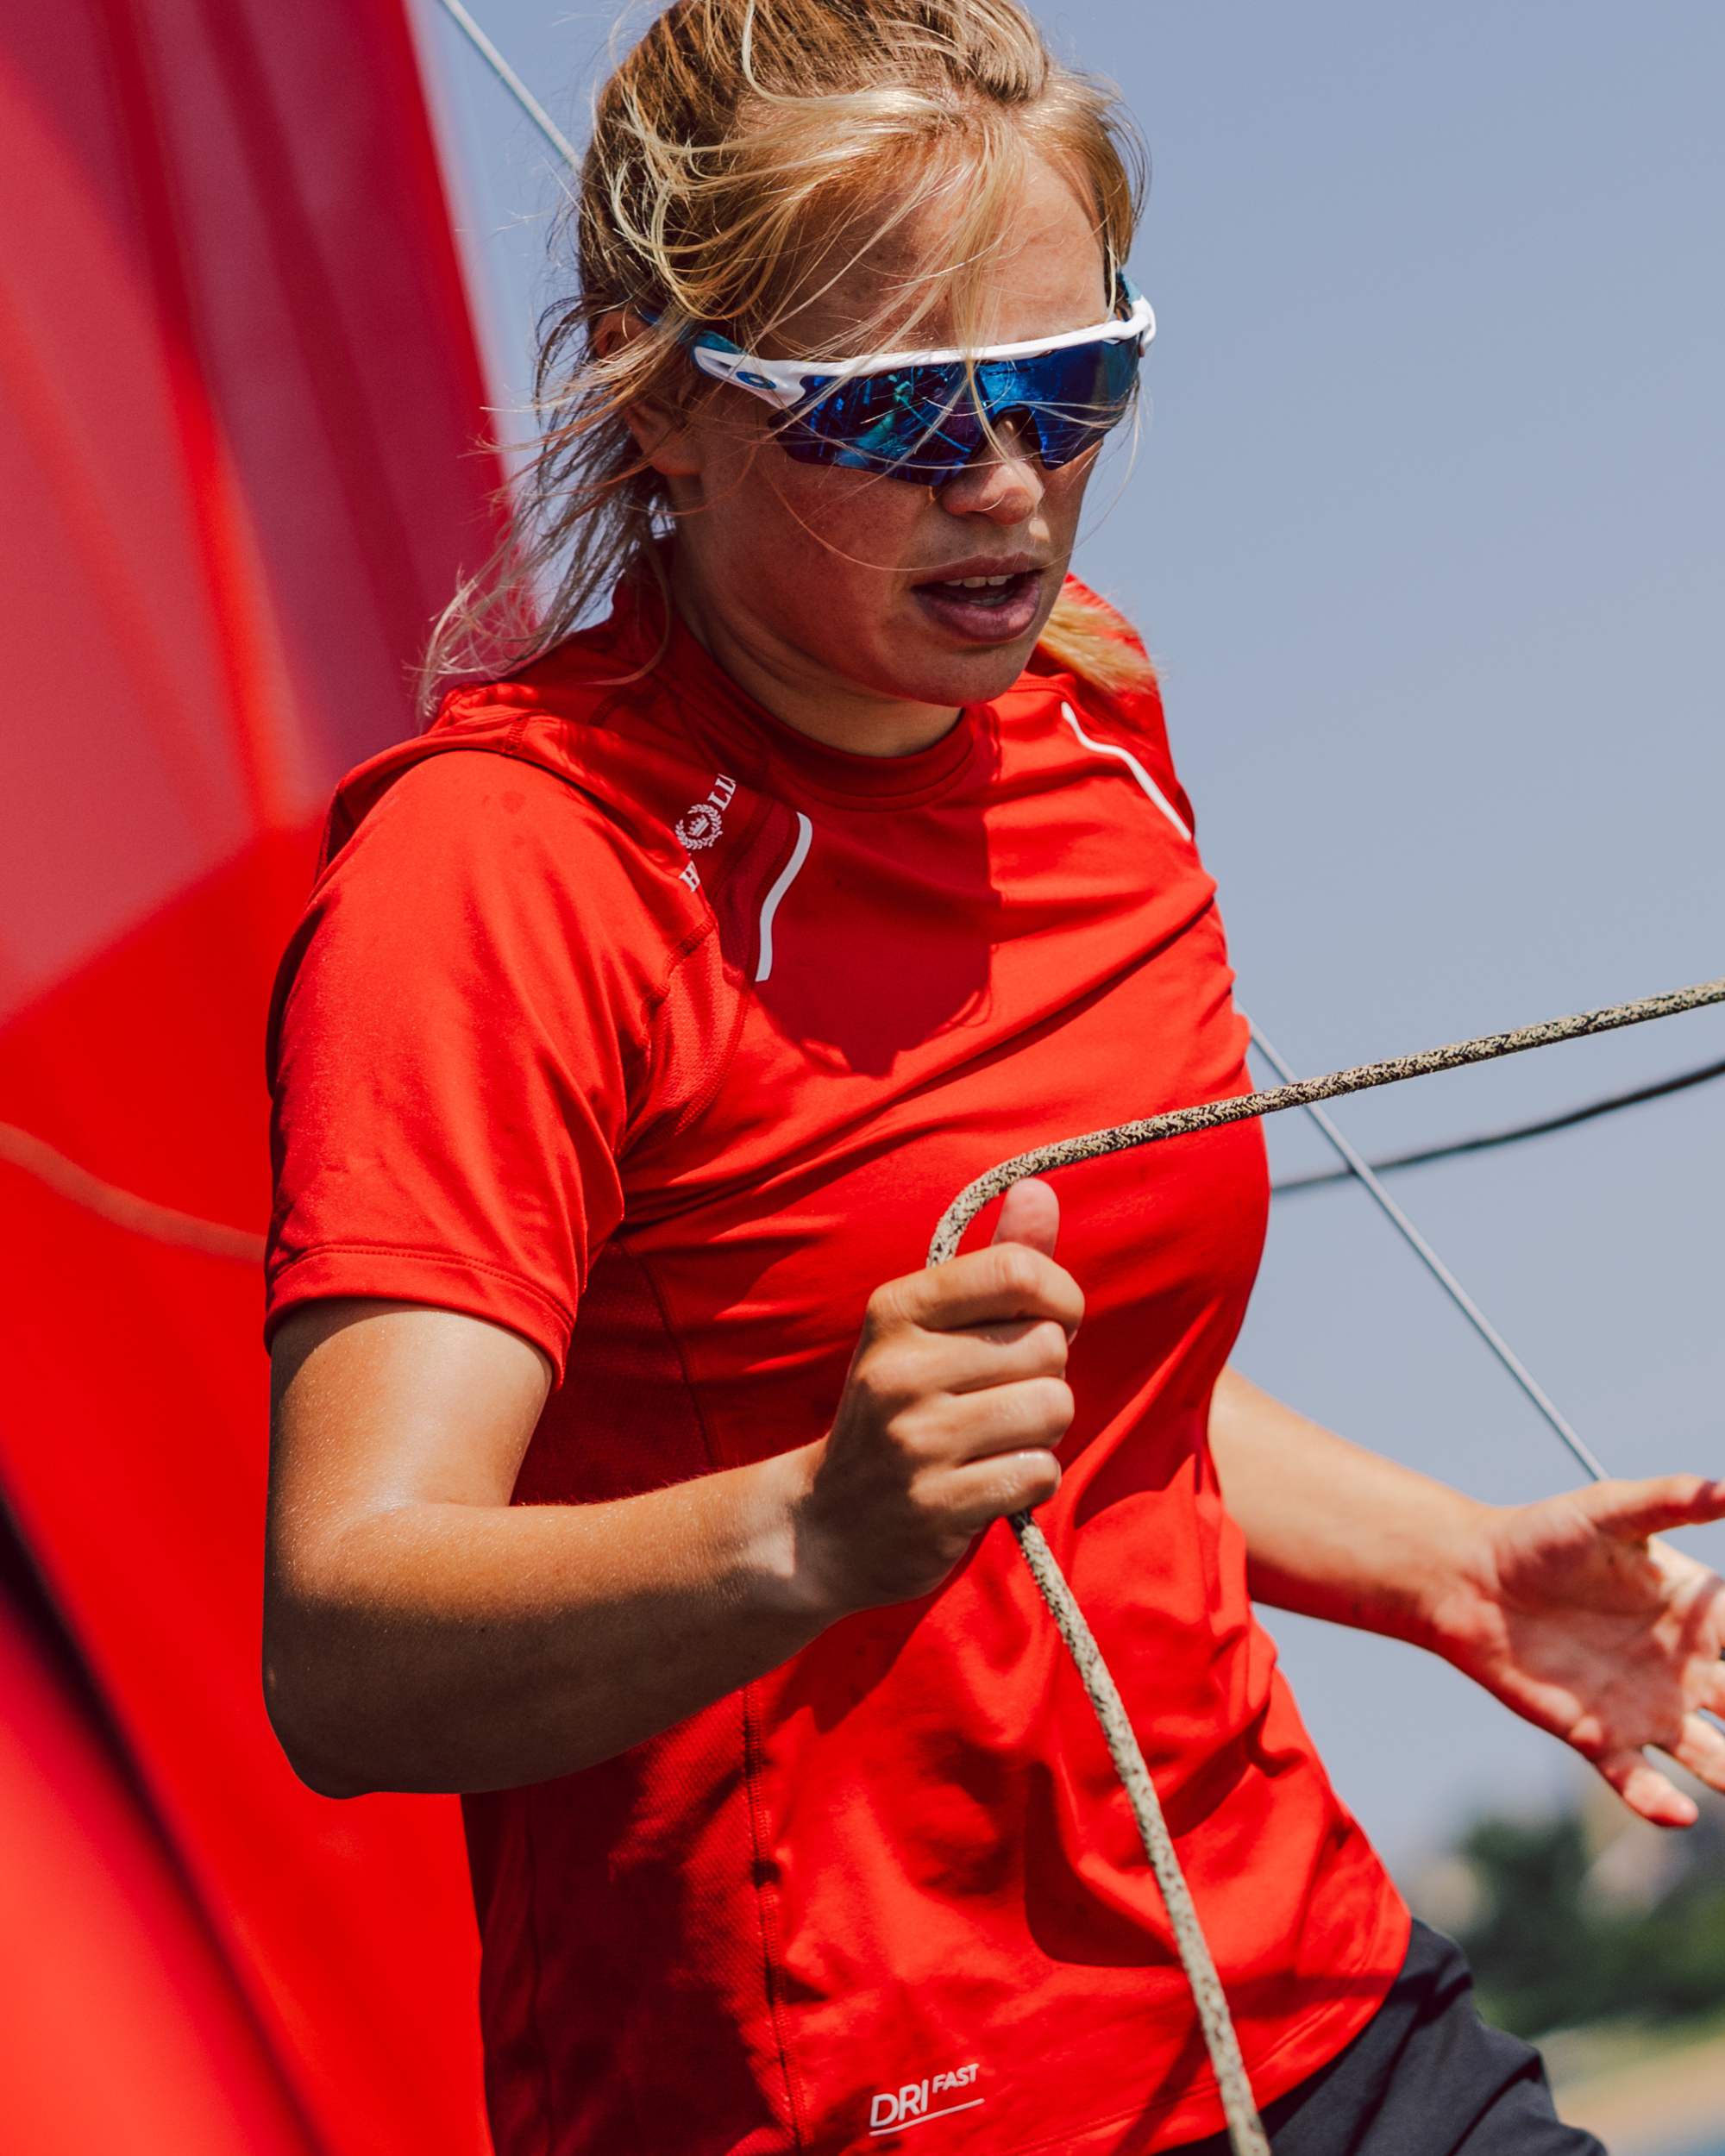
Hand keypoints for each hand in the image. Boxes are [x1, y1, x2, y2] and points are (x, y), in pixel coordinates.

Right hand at [791, 1178, 1082, 1615]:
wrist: (828, 1526)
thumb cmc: (904, 1410)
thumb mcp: (932, 1330)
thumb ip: (996, 1264)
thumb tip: (1040, 1189)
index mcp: (897, 1310)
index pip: (1016, 1271)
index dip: (1061, 1297)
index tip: (1051, 1322)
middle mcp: (899, 1368)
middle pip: (1048, 1347)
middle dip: (1044, 1375)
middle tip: (996, 1398)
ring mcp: (916, 1439)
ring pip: (1053, 1407)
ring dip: (1043, 1430)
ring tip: (996, 1439)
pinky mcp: (938, 1504)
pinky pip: (1040, 1471)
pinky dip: (1031, 1479)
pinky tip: (990, 1482)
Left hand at [1434, 1475, 1724, 1825]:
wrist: (1468, 1580)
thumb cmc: (1541, 1536)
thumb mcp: (1610, 1512)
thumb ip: (1673, 1500)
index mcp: (1700, 1614)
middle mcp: (1685, 1667)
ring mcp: (1646, 1707)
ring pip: (1714, 1759)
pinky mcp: (1599, 1737)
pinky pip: (1639, 1782)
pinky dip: (1660, 1803)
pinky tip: (1680, 1813)